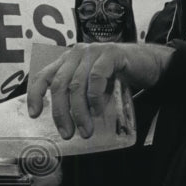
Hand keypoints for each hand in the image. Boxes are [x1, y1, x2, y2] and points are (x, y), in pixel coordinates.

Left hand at [26, 42, 173, 138]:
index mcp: (67, 61)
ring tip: (85, 130)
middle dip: (61, 113)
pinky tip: (98, 111)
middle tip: (67, 133)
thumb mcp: (93, 86)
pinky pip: (96, 78)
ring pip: (76, 85)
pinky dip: (95, 98)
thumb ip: (79, 95)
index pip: (43, 75)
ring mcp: (93, 51)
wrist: (151, 64)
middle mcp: (76, 53)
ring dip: (79, 112)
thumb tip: (66, 123)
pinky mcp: (110, 54)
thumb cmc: (119, 78)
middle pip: (59, 85)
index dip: (35, 95)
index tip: (35, 115)